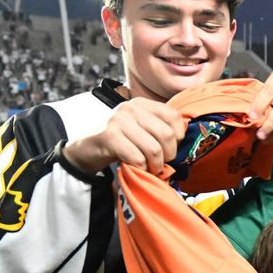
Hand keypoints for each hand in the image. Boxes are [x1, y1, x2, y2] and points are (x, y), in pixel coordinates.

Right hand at [63, 98, 184, 174]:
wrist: (86, 149)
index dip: (178, 137)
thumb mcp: (141, 130)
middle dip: (168, 155)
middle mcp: (130, 108)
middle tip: (160, 163)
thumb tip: (186, 141)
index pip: (174, 117)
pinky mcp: (109, 136)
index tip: (169, 148)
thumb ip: (160, 129)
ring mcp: (118, 120)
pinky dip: (141, 168)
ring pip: (154, 149)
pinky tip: (136, 168)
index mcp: (142, 104)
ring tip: (149, 168)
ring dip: (155, 165)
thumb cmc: (120, 142)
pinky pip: (137, 157)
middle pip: (167, 135)